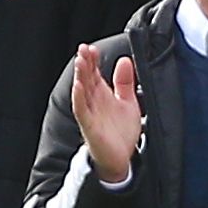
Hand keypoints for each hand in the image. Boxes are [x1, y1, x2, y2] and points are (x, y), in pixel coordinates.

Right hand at [71, 44, 139, 183]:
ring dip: (80, 76)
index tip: (92, 48)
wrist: (121, 160)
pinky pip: (81, 111)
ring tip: (79, 61)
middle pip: (86, 79)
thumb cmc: (121, 132)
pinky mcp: (89, 127)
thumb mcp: (128, 103)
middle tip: (83, 48)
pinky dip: (79, 98)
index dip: (93, 60)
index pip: (94, 73)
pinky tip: (79, 86)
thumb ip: (125, 82)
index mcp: (102, 95)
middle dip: (84, 63)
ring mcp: (90, 114)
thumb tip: (125, 60)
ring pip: (82, 91)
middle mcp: (94, 102)